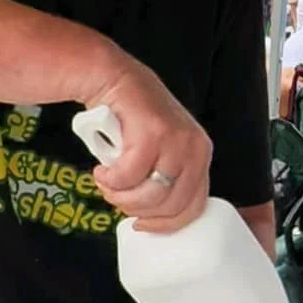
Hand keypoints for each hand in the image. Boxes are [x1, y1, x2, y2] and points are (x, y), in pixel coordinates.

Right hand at [82, 52, 211, 232]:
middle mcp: (196, 148)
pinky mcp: (153, 134)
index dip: (165, 224)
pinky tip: (101, 170)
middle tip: (116, 198)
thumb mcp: (161, 151)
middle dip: (137, 210)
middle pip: (170, 206)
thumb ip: (165, 178)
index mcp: (201, 156)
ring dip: (120, 196)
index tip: (142, 224)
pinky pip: (128, 177)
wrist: (113, 78)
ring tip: (107, 183)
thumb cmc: (132, 119)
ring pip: (150, 196)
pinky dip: (110, 179)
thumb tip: (153, 217)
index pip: (193, 207)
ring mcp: (177, 140)